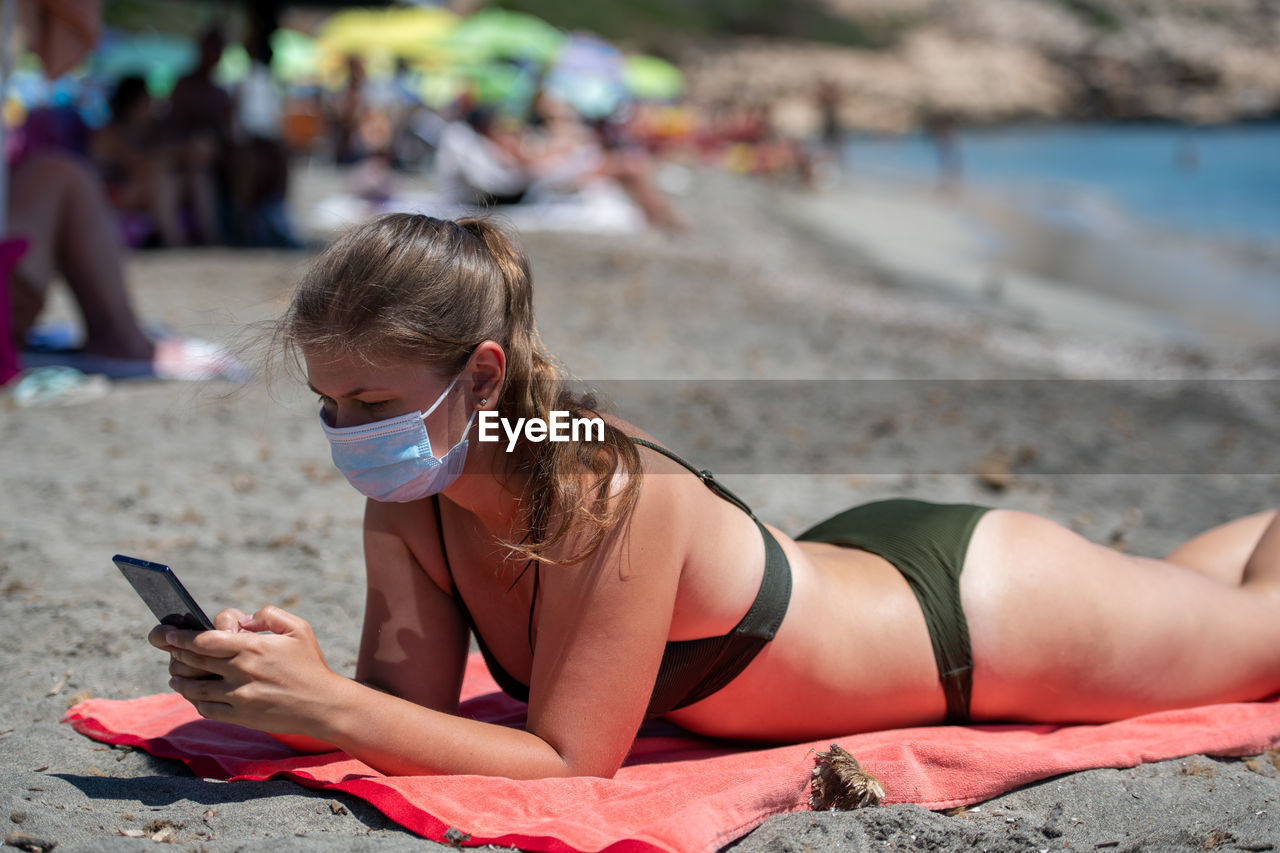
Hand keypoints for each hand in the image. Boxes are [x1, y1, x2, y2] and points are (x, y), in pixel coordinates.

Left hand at [161, 605, 342, 735]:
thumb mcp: (298, 629)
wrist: (323, 705)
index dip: (180, 636)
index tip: (167, 633)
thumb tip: (241, 620)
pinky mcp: (239, 716)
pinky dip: (195, 700)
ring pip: (194, 687)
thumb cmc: (310, 664)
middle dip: (174, 652)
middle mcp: (241, 671)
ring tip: (175, 673)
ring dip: (180, 678)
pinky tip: (193, 694)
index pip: (204, 640)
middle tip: (165, 647)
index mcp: (253, 647)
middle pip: (193, 660)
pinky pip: (206, 708)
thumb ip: (268, 614)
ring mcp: (238, 696)